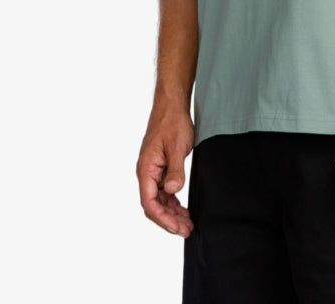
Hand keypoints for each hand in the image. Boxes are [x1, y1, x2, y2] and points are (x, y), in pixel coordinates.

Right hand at [136, 103, 194, 236]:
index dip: (163, 218)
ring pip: (159, 200)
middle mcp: (146, 172)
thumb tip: (172, 191)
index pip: (149, 202)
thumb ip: (175, 170)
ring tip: (188, 224)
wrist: (172, 105)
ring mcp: (153, 171)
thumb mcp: (176, 146)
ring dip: (172, 213)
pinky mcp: (160, 168)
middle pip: (154, 205)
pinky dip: (173, 202)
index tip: (177, 227)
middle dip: (169, 220)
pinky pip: (164, 191)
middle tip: (187, 230)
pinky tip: (183, 209)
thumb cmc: (172, 122)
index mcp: (146, 168)